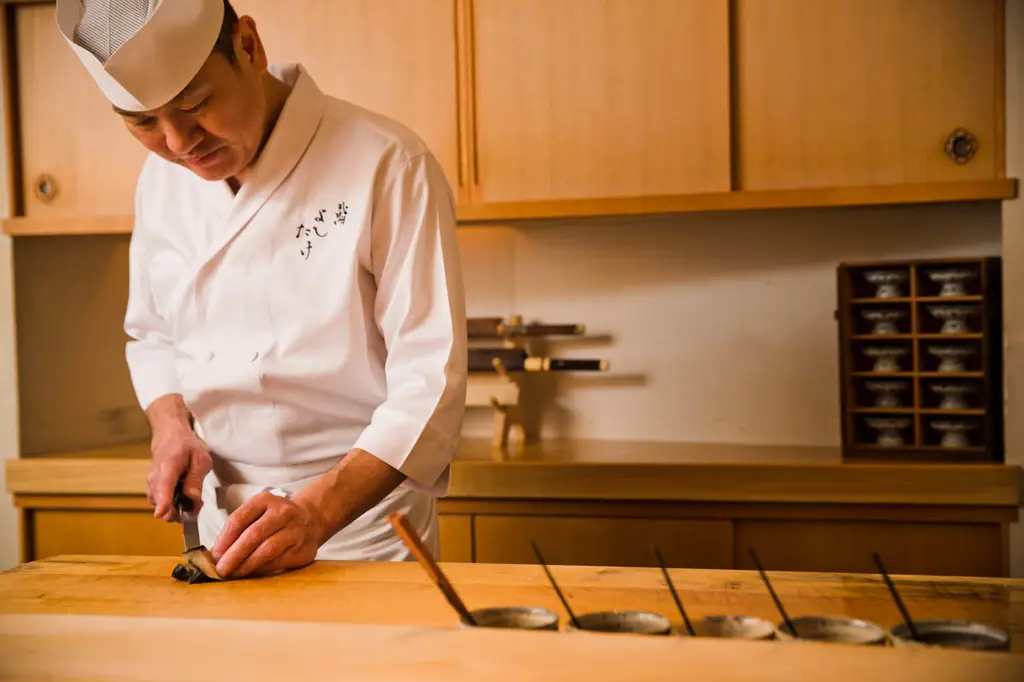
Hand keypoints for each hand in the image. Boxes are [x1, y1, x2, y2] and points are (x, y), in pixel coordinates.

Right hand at [146, 424, 211, 521]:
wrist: (169, 439)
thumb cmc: (185, 448)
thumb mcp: (200, 460)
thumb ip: (196, 481)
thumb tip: (193, 501)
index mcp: (167, 466)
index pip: (162, 487)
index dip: (163, 503)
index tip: (162, 514)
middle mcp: (154, 478)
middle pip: (161, 504)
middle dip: (179, 511)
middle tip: (197, 503)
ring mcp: (150, 485)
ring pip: (162, 507)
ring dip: (178, 509)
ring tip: (192, 497)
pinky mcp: (152, 491)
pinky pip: (162, 504)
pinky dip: (173, 505)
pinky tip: (183, 496)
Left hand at [210, 490, 324, 578]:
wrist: (311, 519)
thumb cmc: (275, 519)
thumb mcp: (258, 513)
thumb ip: (238, 529)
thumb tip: (216, 554)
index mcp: (266, 500)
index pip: (239, 519)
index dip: (224, 539)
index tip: (214, 555)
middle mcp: (283, 512)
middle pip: (253, 535)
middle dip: (234, 555)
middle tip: (221, 569)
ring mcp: (296, 530)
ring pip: (267, 550)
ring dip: (246, 565)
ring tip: (234, 573)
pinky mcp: (304, 549)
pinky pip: (279, 562)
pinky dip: (261, 569)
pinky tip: (251, 573)